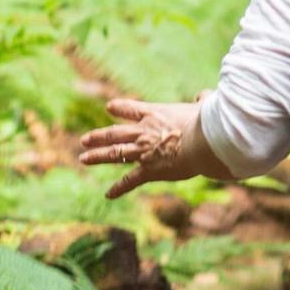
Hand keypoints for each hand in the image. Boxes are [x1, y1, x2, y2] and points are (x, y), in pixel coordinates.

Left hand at [76, 95, 205, 198]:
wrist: (202, 141)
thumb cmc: (206, 122)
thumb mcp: (204, 105)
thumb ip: (202, 99)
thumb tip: (204, 95)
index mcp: (155, 113)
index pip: (131, 109)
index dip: (119, 108)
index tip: (109, 107)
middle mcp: (143, 132)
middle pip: (114, 133)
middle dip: (98, 136)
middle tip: (84, 139)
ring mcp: (143, 152)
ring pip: (114, 154)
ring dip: (97, 156)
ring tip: (83, 158)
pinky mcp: (149, 170)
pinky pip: (130, 180)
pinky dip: (118, 188)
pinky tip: (108, 194)